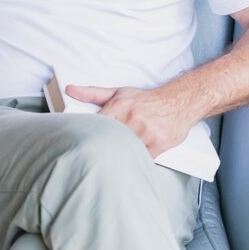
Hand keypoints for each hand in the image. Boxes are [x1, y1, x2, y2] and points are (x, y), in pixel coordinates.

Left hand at [64, 85, 191, 156]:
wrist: (178, 102)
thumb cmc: (146, 99)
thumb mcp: (118, 93)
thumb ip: (92, 93)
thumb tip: (70, 90)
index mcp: (119, 106)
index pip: (96, 123)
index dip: (88, 134)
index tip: (81, 141)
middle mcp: (132, 119)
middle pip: (109, 139)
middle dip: (102, 147)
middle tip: (94, 154)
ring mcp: (145, 133)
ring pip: (125, 150)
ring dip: (118, 154)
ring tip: (112, 157)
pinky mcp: (157, 144)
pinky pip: (141, 158)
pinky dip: (135, 159)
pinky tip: (130, 158)